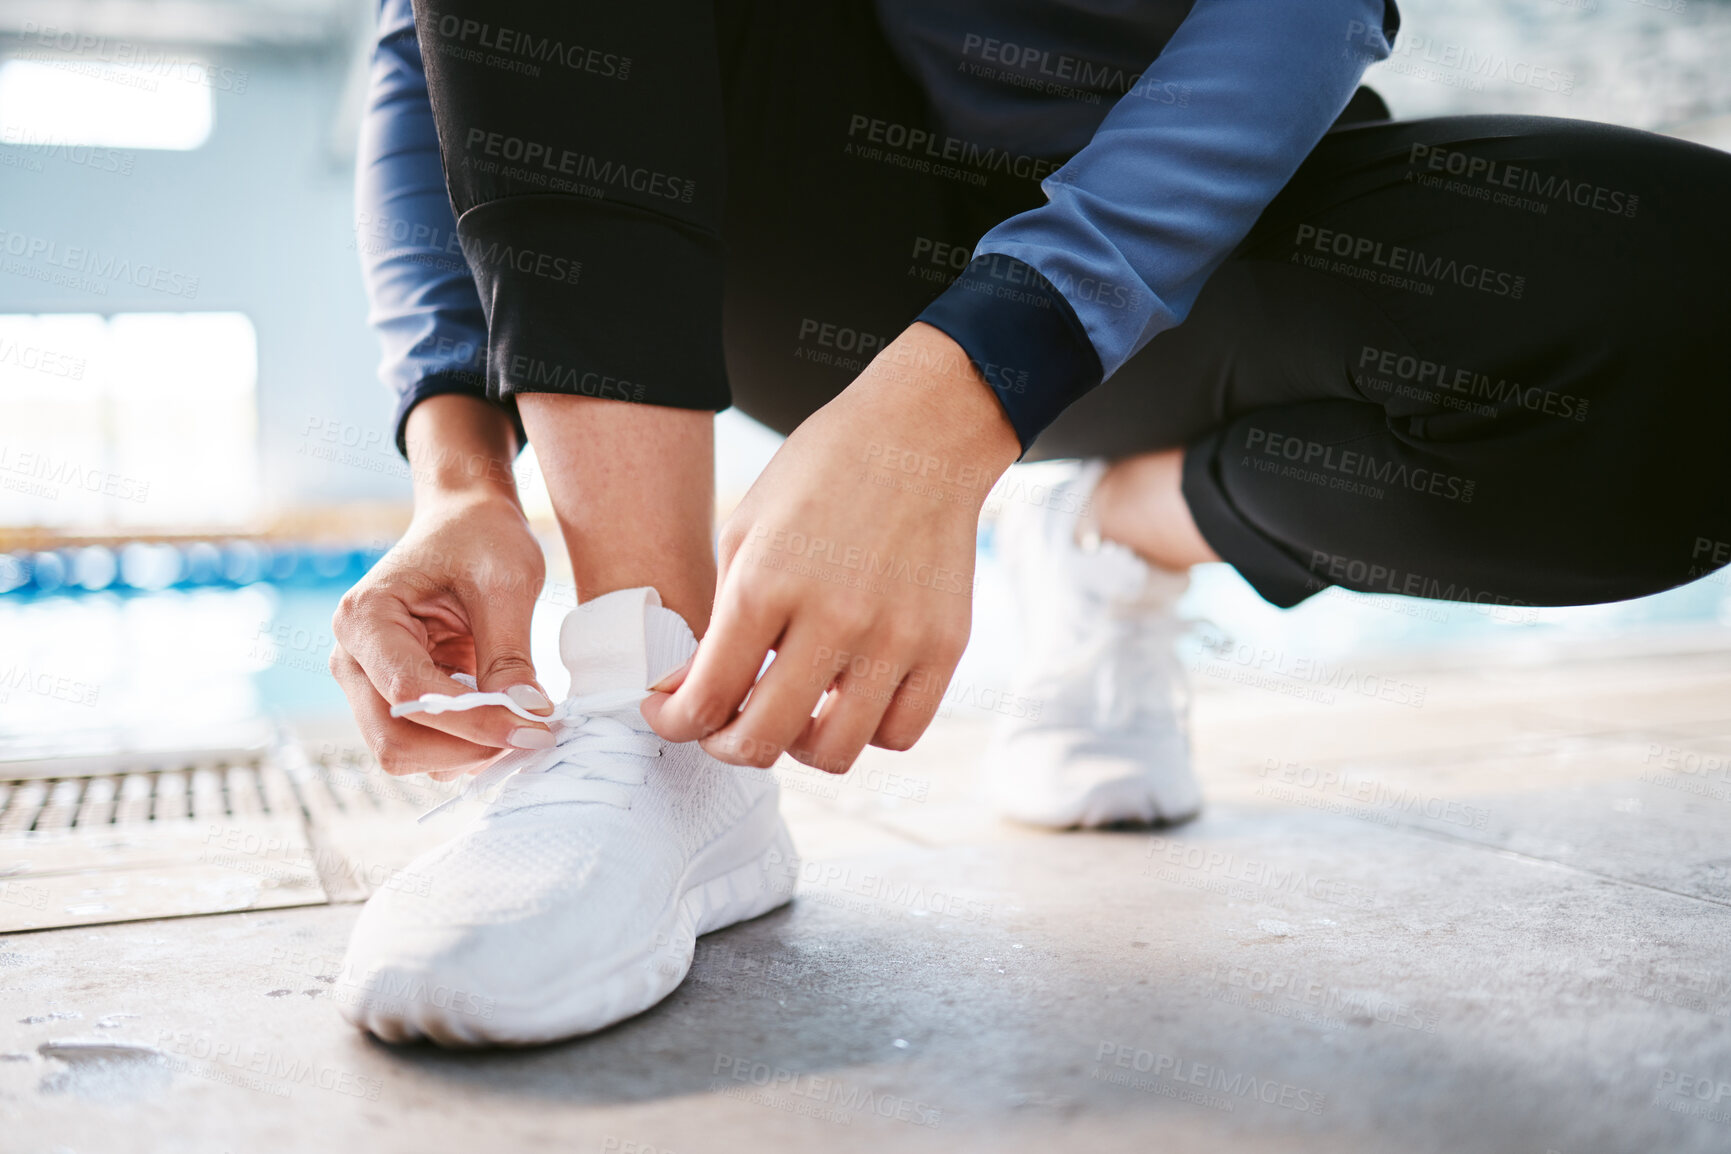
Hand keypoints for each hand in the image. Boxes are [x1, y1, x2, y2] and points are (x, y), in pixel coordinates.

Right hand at [328, 397, 553, 780]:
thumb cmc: (481, 536)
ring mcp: (366, 681)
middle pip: (395, 740)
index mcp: (366, 618)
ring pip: (406, 751)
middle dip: (467, 749)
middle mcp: (351, 656)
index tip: (537, 728)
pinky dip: (464, 745)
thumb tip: (528, 718)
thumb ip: (510, 655)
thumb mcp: (506, 585)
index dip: (474, 722)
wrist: (467, 519)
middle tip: (534, 734)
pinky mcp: (391, 695)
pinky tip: (504, 717)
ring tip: (522, 722)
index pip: (412, 694)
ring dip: (467, 753)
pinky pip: (422, 742)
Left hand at [643, 323, 1019, 771]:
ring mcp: (896, 638)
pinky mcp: (945, 646)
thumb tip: (689, 695)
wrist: (921, 434)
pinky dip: (866, 731)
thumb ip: (718, 621)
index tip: (670, 715)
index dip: (673, 723)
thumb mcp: (745, 531)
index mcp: (767, 584)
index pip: (706, 699)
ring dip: (799, 748)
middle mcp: (833, 618)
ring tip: (791, 714)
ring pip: (836, 754)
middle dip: (727, 746)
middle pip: (764, 740)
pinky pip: (898, 733)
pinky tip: (847, 699)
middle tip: (723, 727)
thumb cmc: (822, 474)